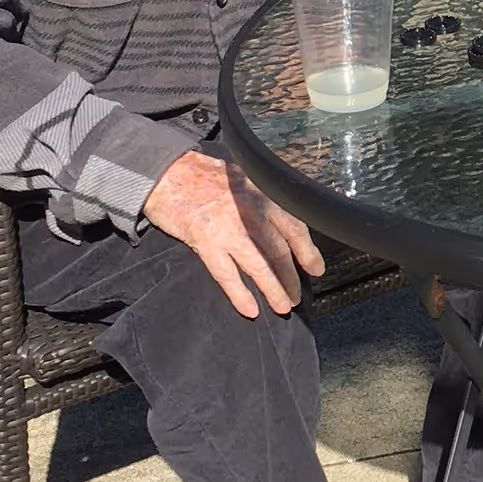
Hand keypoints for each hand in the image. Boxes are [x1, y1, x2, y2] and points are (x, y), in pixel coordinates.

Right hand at [142, 151, 323, 317]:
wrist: (166, 172)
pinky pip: (228, 275)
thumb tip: (283, 215)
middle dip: (292, 276)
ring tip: (283, 306)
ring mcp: (228, 228)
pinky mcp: (205, 241)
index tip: (316, 267)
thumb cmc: (202, 175)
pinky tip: (250, 309)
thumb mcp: (243, 176)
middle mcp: (251, 210)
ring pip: (260, 266)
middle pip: (280, 250)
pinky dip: (241, 295)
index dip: (308, 250)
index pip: (294, 226)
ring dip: (274, 290)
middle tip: (298, 294)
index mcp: (262, 194)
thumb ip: (264, 195)